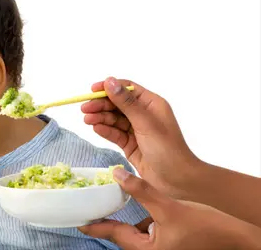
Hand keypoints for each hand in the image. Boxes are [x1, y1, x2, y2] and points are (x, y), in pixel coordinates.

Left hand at [78, 168, 260, 249]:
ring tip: (104, 205)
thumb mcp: (168, 206)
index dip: (94, 225)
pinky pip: (144, 230)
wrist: (235, 238)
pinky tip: (131, 206)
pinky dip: (134, 219)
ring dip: (118, 220)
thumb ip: (141, 190)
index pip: (113, 235)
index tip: (77, 219)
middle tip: (88, 208)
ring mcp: (159, 248)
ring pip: (131, 233)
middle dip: (104, 222)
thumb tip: (116, 174)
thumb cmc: (205, 227)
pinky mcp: (167, 242)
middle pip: (119, 235)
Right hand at [81, 77, 200, 196]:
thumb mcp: (145, 123)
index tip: (92, 90)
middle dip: (101, 105)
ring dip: (100, 118)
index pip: (127, 89)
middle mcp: (144, 115)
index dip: (110, 87)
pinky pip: (115, 133)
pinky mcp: (130, 144)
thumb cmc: (167, 149)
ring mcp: (136, 130)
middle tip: (85, 109)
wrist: (178, 182)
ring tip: (87, 120)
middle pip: (117, 104)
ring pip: (114, 119)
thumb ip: (126, 102)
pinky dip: (105, 130)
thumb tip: (110, 81)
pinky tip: (96, 128)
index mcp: (152, 104)